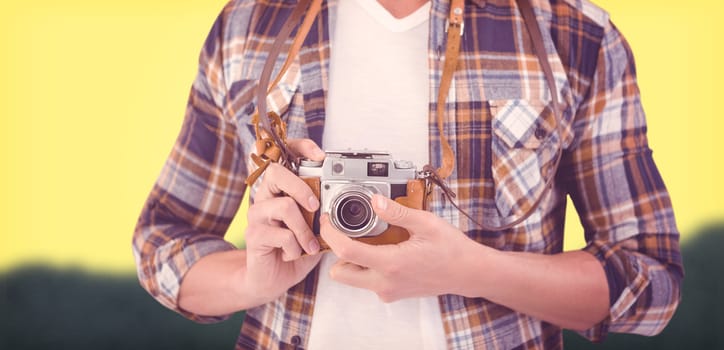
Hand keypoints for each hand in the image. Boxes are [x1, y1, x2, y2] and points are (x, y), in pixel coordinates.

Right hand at [244, 139, 324, 303]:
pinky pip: (281, 234)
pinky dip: (295, 247)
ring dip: (304, 229)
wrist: (273, 279)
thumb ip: (325, 213)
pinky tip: (295, 254)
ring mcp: (257, 215)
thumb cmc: (295, 249)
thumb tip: (349, 203)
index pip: (283, 155)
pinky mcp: (254, 235)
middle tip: (315, 205)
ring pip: (284, 206)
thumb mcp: (315, 228)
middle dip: (301, 186)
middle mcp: (266, 197)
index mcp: (281, 189)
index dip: (300, 148)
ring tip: (310, 244)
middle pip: (276, 172)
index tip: (321, 156)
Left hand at [320, 194, 488, 301]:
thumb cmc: (451, 249)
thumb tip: (374, 199)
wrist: (468, 273)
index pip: (346, 251)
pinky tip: (383, 248)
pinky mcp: (392, 293)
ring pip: (352, 278)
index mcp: (391, 264)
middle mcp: (385, 282)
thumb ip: (397, 212)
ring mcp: (388, 291)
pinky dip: (367, 265)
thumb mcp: (425, 223)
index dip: (330, 234)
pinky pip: (368, 280)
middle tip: (345, 231)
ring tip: (367, 238)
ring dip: (352, 259)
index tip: (328, 220)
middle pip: (339, 273)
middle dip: (336, 252)